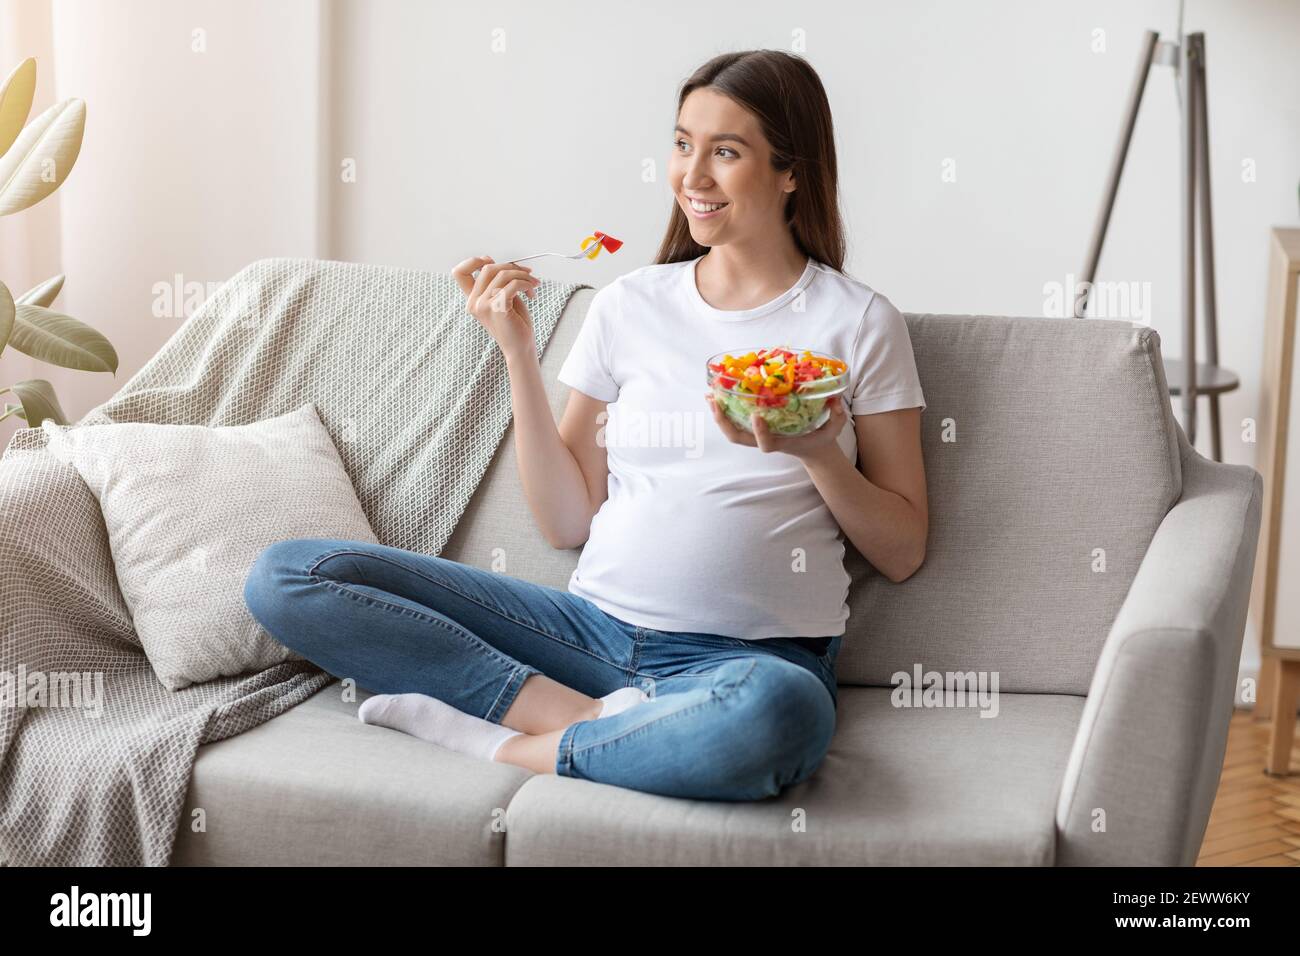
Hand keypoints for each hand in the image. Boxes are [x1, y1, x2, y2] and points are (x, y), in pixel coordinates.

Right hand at [451, 255, 542, 358]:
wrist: (521, 348)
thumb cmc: (515, 324)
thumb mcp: (504, 298)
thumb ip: (500, 283)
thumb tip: (508, 264)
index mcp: (473, 300)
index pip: (459, 273)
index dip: (474, 261)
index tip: (493, 262)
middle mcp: (474, 303)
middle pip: (487, 268)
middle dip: (511, 267)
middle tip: (528, 274)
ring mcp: (483, 306)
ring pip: (502, 275)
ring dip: (523, 276)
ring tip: (533, 285)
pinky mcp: (497, 309)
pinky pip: (513, 285)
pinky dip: (526, 284)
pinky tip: (532, 292)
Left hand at [705, 392, 848, 461]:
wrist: (813, 450)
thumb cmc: (821, 439)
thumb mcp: (834, 429)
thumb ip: (838, 417)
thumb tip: (836, 402)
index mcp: (783, 442)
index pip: (766, 444)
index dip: (759, 433)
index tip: (756, 416)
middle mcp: (766, 440)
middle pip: (738, 438)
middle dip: (724, 421)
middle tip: (715, 401)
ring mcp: (757, 435)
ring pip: (732, 431)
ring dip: (719, 414)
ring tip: (710, 395)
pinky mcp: (754, 428)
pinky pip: (735, 422)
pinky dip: (724, 410)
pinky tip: (716, 395)